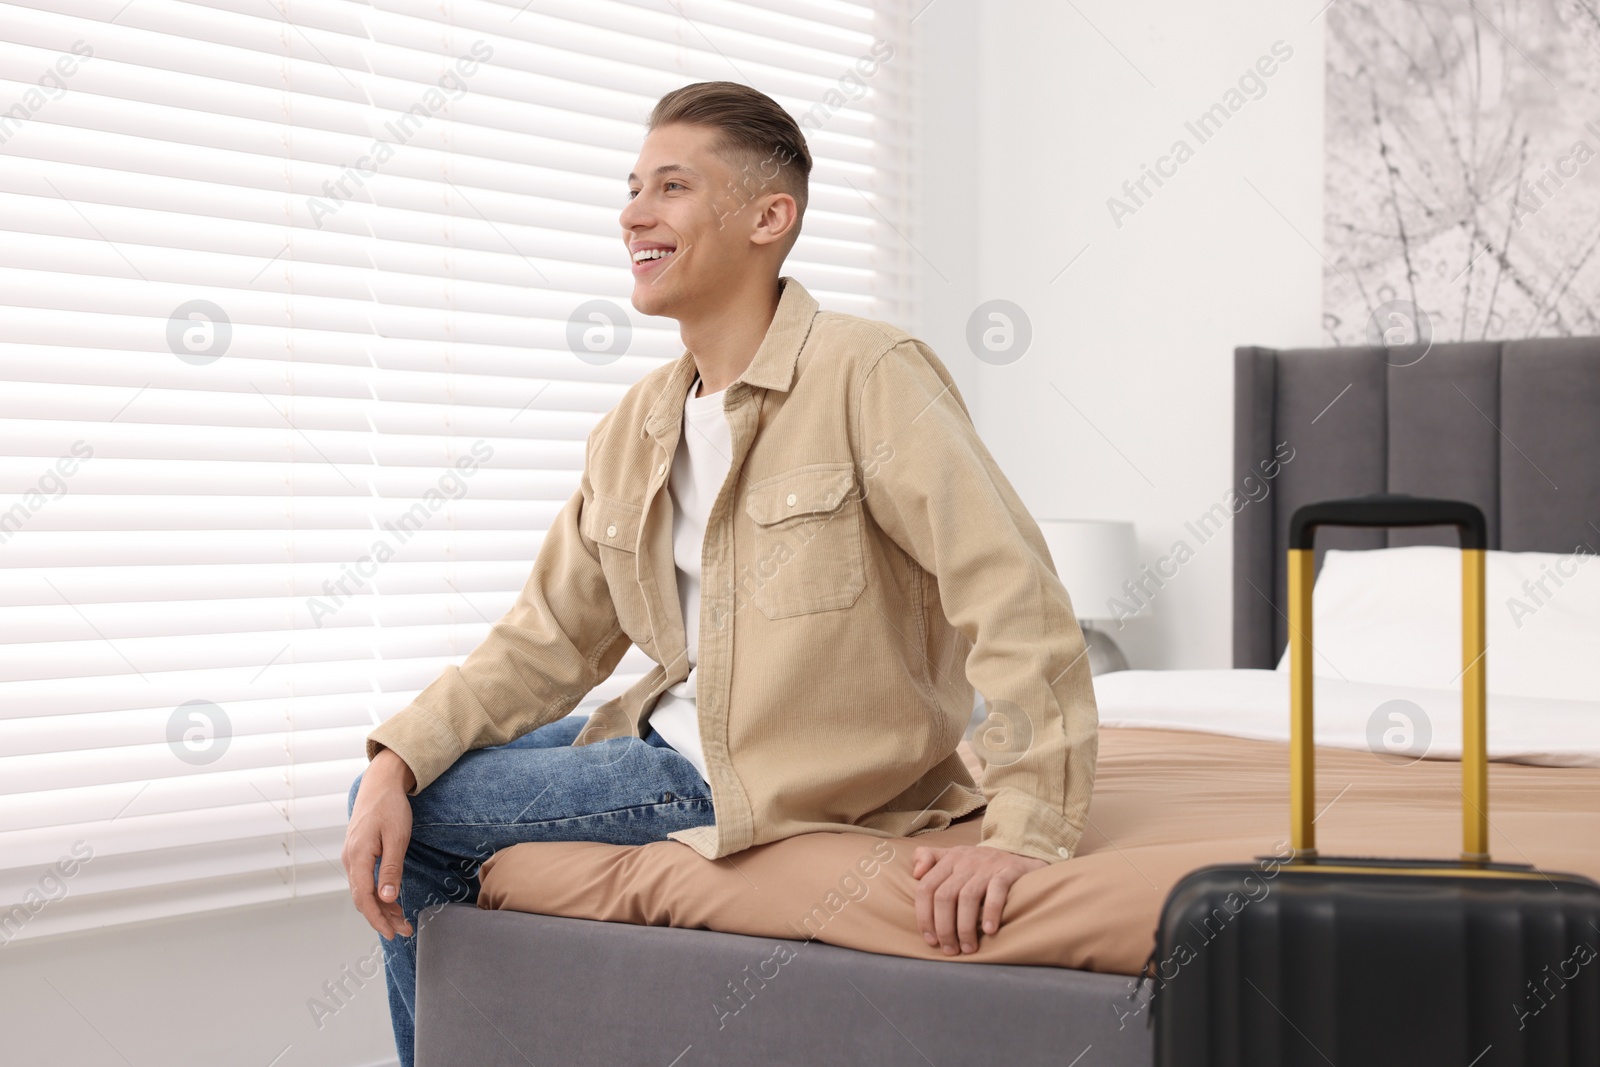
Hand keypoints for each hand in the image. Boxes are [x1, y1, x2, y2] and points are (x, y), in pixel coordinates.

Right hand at [340, 747, 416, 939]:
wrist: (380, 784)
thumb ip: (391, 869)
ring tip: (402, 921)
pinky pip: (365, 880)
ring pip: (364, 891)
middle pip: (362, 899)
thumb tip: (386, 899)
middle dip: (382, 918)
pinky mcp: (358, 854)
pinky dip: (378, 894)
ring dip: (381, 908)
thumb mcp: (397, 838)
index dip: (377, 919)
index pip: (364, 898)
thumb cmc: (391, 808)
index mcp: (357, 857)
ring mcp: (352, 857)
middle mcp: (350, 860)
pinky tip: (392, 901)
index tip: (392, 933)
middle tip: (403, 931)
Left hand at [911, 844, 1046, 955]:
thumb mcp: (953, 857)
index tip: (930, 940)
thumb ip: (928, 859)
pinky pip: (997, 891)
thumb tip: (915, 873)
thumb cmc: (980, 866)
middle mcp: (965, 860)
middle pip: (944, 896)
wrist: (1021, 857)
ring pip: (967, 897)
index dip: (924, 916)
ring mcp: (987, 865)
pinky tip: (989, 931)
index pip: (925, 887)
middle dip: (944, 928)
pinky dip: (991, 911)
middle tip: (950, 950)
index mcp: (949, 859)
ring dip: (965, 927)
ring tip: (969, 948)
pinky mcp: (1009, 870)